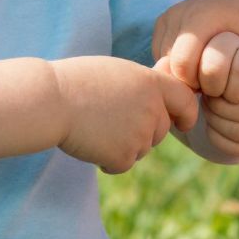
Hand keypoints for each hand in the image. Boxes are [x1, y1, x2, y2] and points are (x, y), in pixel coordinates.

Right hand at [51, 56, 198, 173]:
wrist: (51, 101)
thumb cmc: (76, 82)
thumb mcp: (117, 73)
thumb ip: (142, 87)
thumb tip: (159, 103)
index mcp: (151, 83)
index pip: (185, 100)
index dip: (187, 114)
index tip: (183, 123)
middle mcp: (152, 109)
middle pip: (161, 131)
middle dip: (143, 132)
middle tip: (110, 122)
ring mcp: (140, 134)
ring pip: (142, 149)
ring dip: (124, 146)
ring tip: (96, 127)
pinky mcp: (124, 156)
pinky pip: (123, 164)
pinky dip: (108, 160)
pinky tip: (90, 143)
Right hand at [153, 0, 238, 99]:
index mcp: (199, 16)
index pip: (184, 66)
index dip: (203, 83)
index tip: (226, 84)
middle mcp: (177, 13)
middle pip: (172, 67)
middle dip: (194, 82)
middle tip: (220, 81)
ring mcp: (167, 17)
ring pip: (165, 64)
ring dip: (186, 75)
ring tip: (213, 70)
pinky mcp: (162, 23)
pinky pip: (163, 58)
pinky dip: (180, 67)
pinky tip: (203, 63)